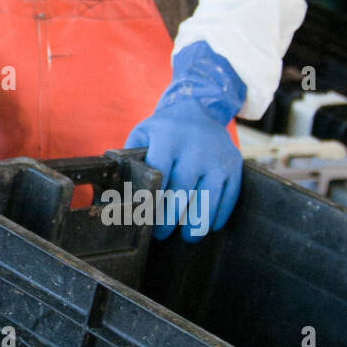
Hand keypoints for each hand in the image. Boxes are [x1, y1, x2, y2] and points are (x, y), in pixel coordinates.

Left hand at [124, 41, 245, 241]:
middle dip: (170, 218)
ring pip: (208, 198)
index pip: (158, 175)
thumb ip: (130, 157)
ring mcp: (217, 158)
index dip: (151, 201)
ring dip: (197, 223)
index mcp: (168, 139)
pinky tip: (208, 225)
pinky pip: (229, 196)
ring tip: (188, 237)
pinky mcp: (234, 166)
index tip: (144, 219)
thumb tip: (111, 189)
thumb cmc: (165, 128)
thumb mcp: (143, 133)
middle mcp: (194, 148)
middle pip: (182, 191)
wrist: (200, 109)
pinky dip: (218, 214)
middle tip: (162, 234)